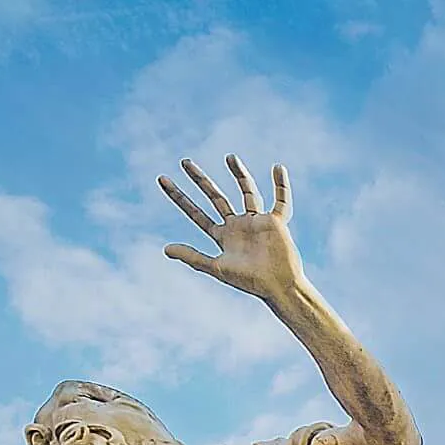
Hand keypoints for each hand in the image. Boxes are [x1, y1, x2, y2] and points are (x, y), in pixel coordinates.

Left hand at [159, 157, 303, 301]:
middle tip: (184, 161)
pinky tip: (278, 167)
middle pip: (215, 197)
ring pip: (247, 192)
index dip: (179, 197)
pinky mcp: (276, 222)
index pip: (196, 213)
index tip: (162, 179)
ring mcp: (257, 222)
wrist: (279, 287)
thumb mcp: (217, 268)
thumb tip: (165, 249)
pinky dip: (282, 185)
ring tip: (230, 157)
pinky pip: (281, 201)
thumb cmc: (250, 282)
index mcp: (223, 236)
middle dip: (200, 180)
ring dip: (239, 174)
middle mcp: (238, 225)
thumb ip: (193, 257)